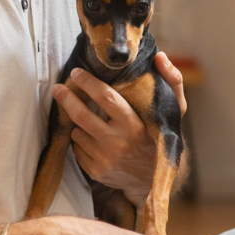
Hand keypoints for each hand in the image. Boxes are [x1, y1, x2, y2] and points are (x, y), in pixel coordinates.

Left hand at [53, 53, 186, 201]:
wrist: (155, 178)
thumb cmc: (161, 138)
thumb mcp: (176, 111)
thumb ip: (171, 81)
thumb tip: (159, 56)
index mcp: (134, 125)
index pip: (105, 97)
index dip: (88, 82)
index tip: (77, 72)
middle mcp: (118, 143)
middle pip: (82, 115)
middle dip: (66, 98)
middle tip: (58, 88)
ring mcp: (105, 159)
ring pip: (78, 132)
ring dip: (78, 123)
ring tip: (89, 120)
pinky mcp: (96, 171)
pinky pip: (77, 149)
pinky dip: (81, 140)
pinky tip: (92, 138)